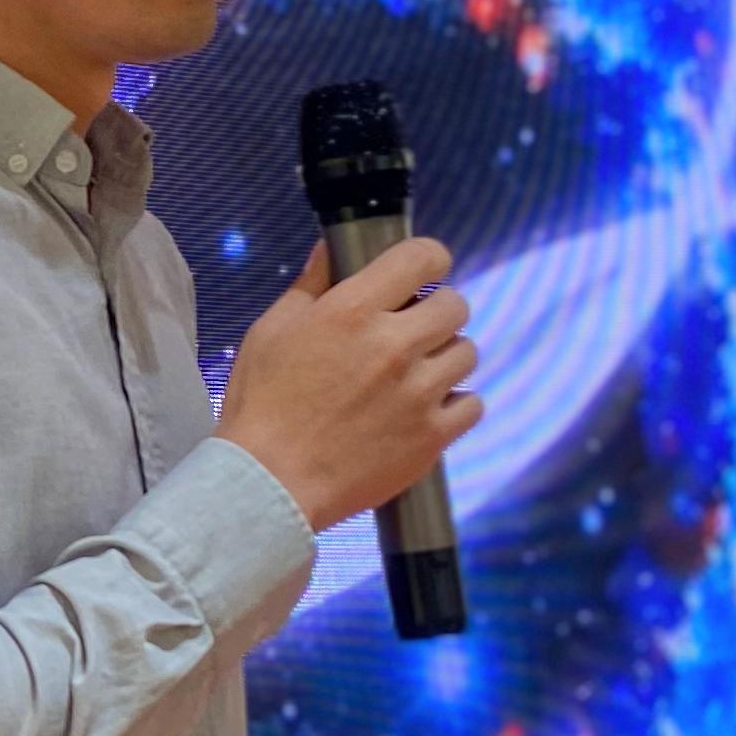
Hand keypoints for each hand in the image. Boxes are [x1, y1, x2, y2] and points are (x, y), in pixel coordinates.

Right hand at [214, 238, 481, 534]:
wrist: (269, 483)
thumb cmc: (262, 407)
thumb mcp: (270, 332)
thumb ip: (309, 287)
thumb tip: (329, 252)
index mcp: (352, 311)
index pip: (423, 257)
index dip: (428, 260)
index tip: (423, 274)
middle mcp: (394, 346)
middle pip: (455, 305)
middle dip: (436, 312)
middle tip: (413, 331)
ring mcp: (418, 393)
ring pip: (467, 353)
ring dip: (444, 358)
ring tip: (415, 375)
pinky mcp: (431, 437)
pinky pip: (473, 404)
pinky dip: (455, 405)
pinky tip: (426, 409)